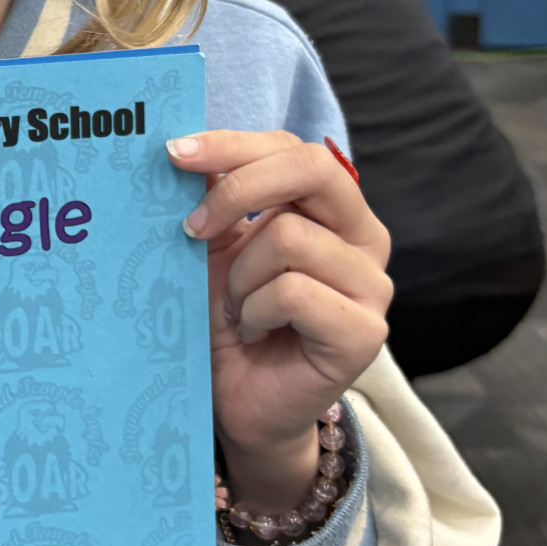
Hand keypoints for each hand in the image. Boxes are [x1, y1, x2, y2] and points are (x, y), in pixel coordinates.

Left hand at [167, 130, 391, 512]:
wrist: (240, 401)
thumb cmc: (230, 319)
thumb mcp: (215, 248)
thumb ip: (213, 196)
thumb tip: (185, 147)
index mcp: (333, 208)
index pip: (293, 148)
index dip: (233, 144)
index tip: (174, 153)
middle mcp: (364, 237)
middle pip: (311, 168)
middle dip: (239, 189)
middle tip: (191, 228)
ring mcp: (372, 285)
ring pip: (289, 236)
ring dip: (240, 276)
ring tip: (237, 308)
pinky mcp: (365, 331)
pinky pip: (293, 292)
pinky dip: (255, 311)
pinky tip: (254, 331)